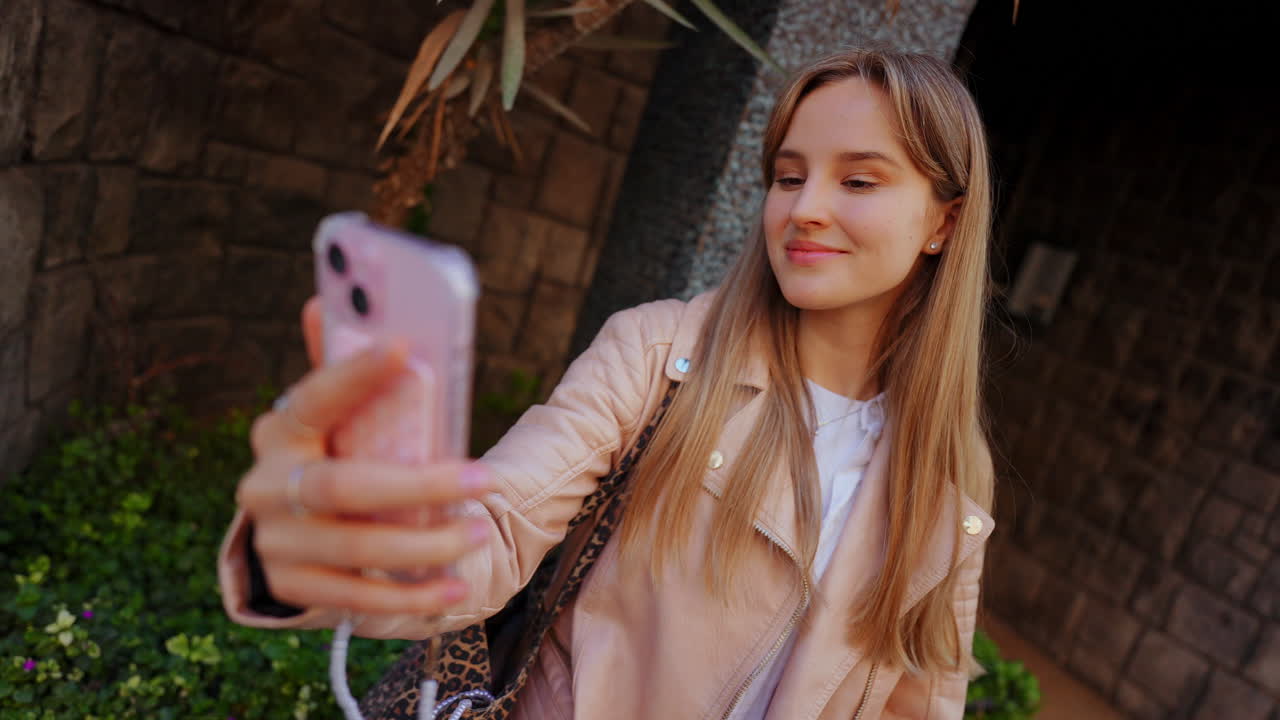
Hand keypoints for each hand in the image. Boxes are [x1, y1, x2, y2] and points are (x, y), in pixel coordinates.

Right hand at [234, 302, 494, 615]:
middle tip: (484, 479)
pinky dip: (410, 596)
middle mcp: (268, 485)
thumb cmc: (332, 456)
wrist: (291, 535)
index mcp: (280, 429)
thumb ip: (337, 368)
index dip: (355, 374)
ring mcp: (276, 539)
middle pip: (344, 485)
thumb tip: (325, 300)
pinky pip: (356, 597)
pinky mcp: (292, 585)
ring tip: (476, 533)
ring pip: (355, 546)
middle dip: (419, 486)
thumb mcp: (333, 417)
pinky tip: (453, 589)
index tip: (403, 348)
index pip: (316, 397)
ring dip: (424, 546)